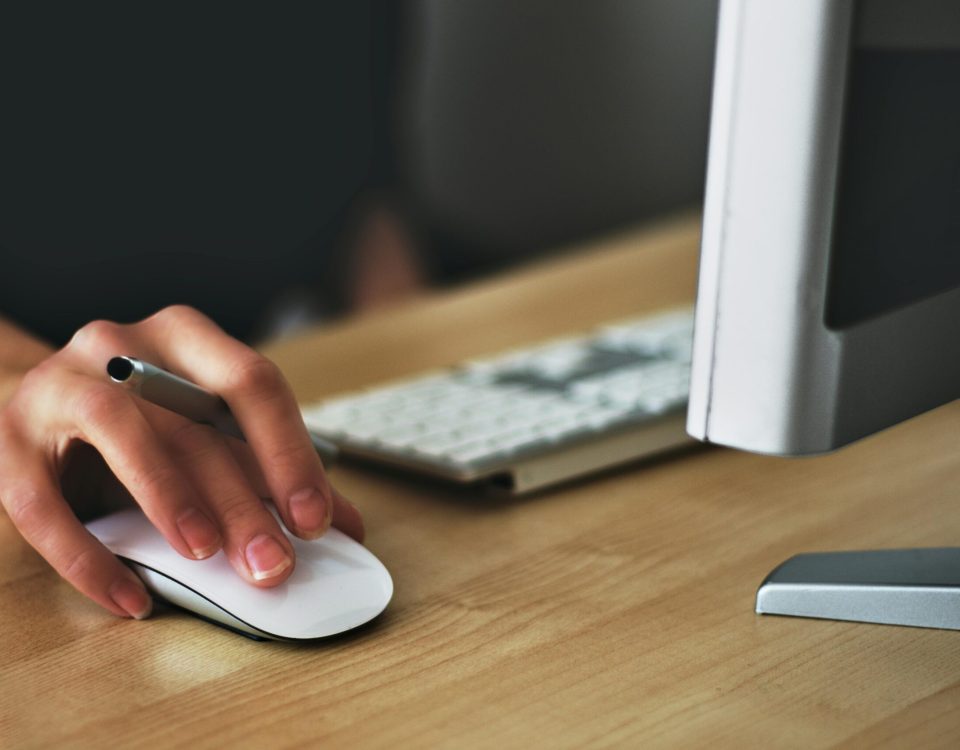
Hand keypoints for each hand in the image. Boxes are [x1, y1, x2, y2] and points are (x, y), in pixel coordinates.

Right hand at [0, 305, 362, 619]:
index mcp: (186, 339)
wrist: (44, 408)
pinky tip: (131, 599)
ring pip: (120, 431)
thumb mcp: (207, 433)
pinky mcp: (10, 441)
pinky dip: (89, 557)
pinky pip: (42, 502)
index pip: (252, 382)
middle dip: (242, 499)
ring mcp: (60, 386)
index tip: (316, 518)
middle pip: (193, 421)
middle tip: (273, 562)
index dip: (288, 451)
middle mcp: (123, 346)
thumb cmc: (142, 421)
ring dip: (170, 497)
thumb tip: (344, 524)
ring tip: (206, 556)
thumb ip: (269, 471)